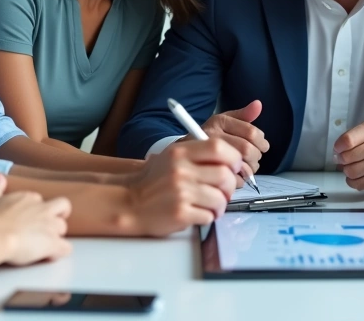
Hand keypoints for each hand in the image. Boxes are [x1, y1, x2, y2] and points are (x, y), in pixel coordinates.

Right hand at [0, 173, 72, 265]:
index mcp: (30, 198)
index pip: (40, 201)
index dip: (36, 211)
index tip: (26, 220)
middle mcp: (44, 209)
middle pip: (63, 208)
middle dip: (59, 216)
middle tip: (48, 227)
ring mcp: (50, 225)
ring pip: (63, 228)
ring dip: (56, 236)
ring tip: (42, 246)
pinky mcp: (53, 243)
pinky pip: (66, 248)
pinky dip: (59, 252)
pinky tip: (49, 256)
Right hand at [126, 138, 241, 236]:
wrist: (129, 203)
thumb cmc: (154, 181)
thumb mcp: (171, 157)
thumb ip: (199, 153)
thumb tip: (233, 159)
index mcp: (180, 152)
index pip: (219, 147)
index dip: (233, 158)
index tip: (233, 167)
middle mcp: (181, 170)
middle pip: (225, 175)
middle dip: (230, 186)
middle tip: (224, 191)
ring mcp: (181, 193)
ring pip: (220, 198)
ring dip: (220, 205)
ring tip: (211, 205)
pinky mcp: (180, 214)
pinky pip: (209, 216)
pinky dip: (208, 216)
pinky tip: (198, 213)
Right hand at [198, 100, 268, 176]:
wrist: (178, 160)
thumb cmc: (205, 141)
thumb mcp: (220, 123)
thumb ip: (241, 116)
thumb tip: (258, 104)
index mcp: (217, 123)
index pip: (251, 132)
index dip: (261, 141)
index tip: (262, 147)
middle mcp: (209, 138)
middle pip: (247, 150)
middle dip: (256, 158)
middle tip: (254, 161)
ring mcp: (204, 158)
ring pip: (242, 168)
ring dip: (249, 171)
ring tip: (245, 170)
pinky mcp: (200, 182)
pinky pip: (232, 182)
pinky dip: (238, 182)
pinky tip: (234, 179)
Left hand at [333, 120, 363, 190]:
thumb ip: (351, 139)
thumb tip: (336, 156)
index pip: (347, 140)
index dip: (338, 147)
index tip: (339, 149)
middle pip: (346, 158)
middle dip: (342, 160)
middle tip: (347, 160)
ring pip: (350, 172)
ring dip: (348, 172)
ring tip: (354, 167)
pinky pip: (357, 184)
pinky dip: (353, 182)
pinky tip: (359, 176)